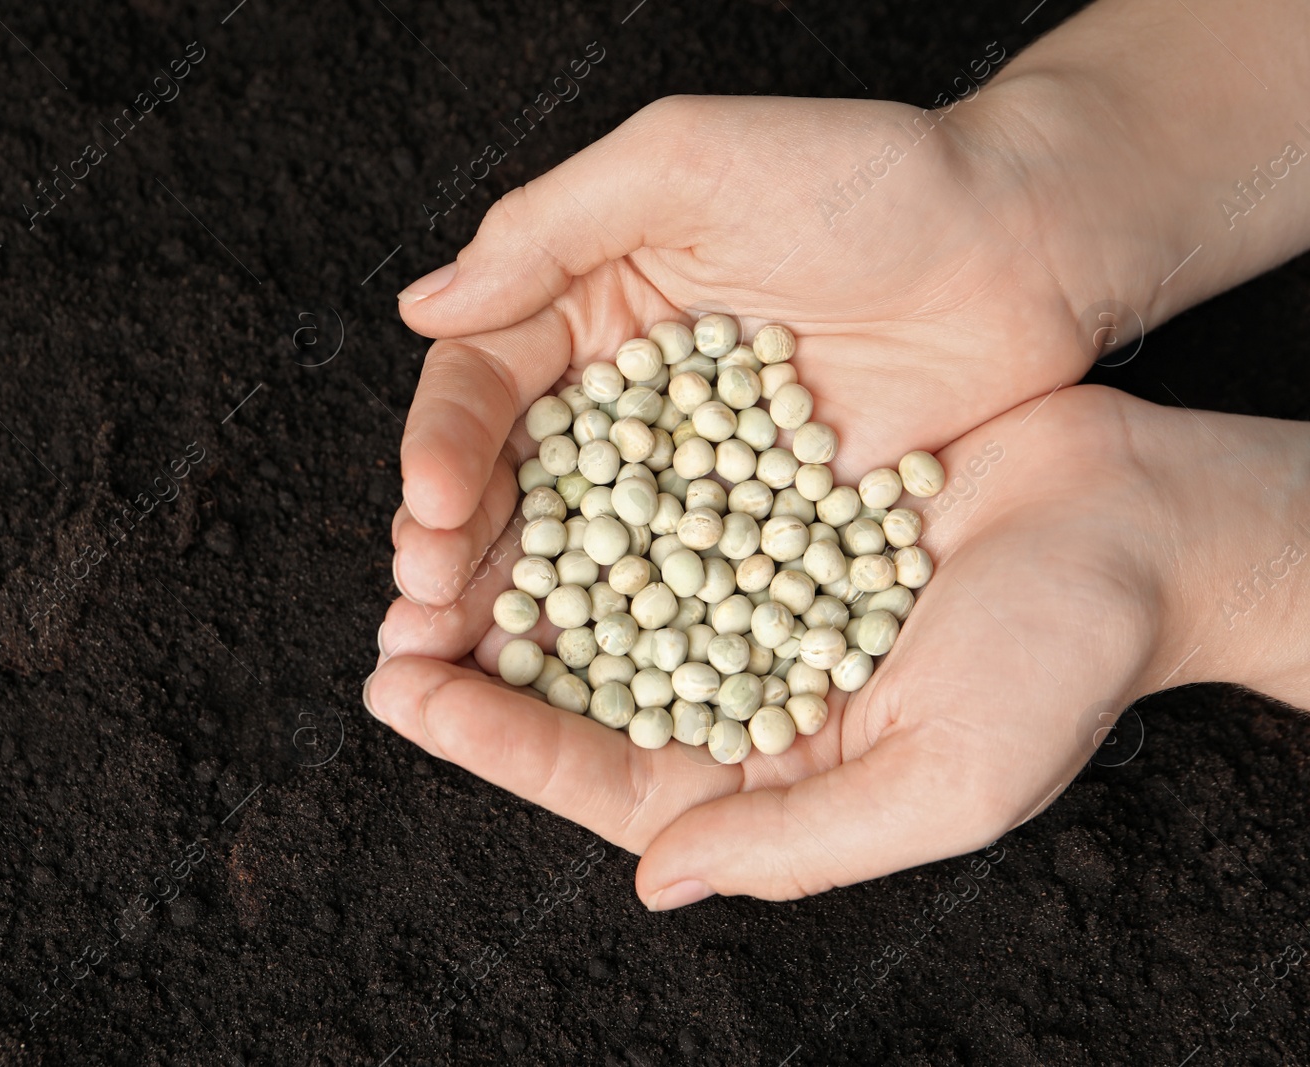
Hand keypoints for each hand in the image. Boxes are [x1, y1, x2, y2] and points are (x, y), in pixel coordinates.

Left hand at [367, 385, 1309, 904]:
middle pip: (581, 686)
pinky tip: (519, 463)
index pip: (603, 772)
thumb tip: (655, 879)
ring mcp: (746, 597)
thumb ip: (794, 842)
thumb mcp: (943, 779)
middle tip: (382, 624)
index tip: (402, 691)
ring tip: (421, 544)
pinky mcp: (761, 509)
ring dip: (515, 573)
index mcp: (768, 777)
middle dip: (479, 660)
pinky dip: (586, 491)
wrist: (1134, 521)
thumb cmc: (1061, 662)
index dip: (496, 740)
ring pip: (601, 593)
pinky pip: (653, 505)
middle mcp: (741, 692)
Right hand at [389, 91, 1094, 606]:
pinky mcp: (756, 530)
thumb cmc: (864, 179)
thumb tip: (424, 306)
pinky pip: (679, 591)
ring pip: (584, 551)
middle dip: (461, 551)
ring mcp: (690, 473)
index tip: (432, 509)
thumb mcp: (689, 163)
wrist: (1022, 247)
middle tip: (419, 616)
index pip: (485, 384)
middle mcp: (625, 398)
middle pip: (517, 484)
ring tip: (458, 667)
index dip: (445, 447)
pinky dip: (627, 637)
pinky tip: (578, 685)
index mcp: (588, 304)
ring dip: (520, 612)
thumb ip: (550, 228)